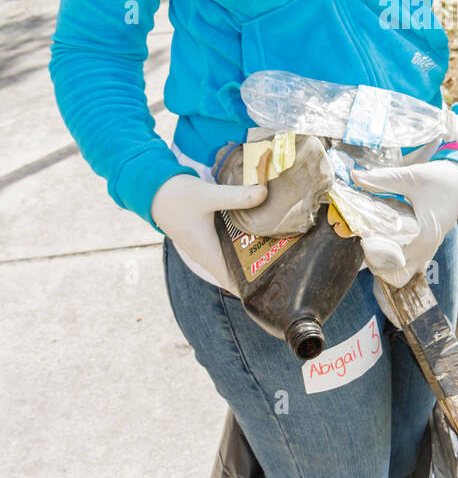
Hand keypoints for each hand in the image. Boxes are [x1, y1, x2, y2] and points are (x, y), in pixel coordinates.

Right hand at [151, 174, 267, 288]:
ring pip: (230, 260)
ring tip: (277, 251)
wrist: (152, 189)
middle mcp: (205, 254)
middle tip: (286, 265)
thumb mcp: (209, 195)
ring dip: (248, 258)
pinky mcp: (203, 237)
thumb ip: (237, 196)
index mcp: (207, 252)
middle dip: (257, 272)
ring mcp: (203, 247)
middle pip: (234, 272)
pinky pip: (224, 248)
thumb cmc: (177, 196)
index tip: (274, 286)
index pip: (232, 281)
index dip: (251, 288)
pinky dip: (239, 246)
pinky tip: (256, 234)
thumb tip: (264, 194)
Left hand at [352, 159, 457, 288]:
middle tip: (365, 237)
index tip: (361, 231)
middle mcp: (426, 250)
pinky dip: (394, 261)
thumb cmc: (441, 179)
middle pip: (392, 273)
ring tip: (374, 240)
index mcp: (422, 236)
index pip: (389, 258)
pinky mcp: (427, 248)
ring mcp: (428, 252)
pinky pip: (408, 267)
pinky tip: (385, 240)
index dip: (371, 249)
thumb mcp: (411, 177)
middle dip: (375, 259)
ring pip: (400, 275)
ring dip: (384, 264)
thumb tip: (354, 176)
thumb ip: (382, 179)